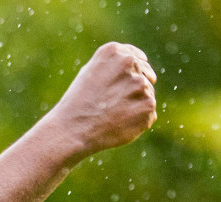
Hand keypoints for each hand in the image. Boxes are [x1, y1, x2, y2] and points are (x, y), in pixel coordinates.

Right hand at [46, 42, 157, 158]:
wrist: (72, 131)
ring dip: (136, 105)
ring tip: (112, 116)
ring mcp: (141, 83)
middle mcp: (130, 62)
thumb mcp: (89, 74)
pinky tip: (119, 124)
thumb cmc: (77, 105)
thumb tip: (138, 70)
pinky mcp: (148, 105)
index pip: (137, 58)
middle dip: (134, 90)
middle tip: (112, 105)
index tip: (124, 87)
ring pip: (147, 95)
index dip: (132, 73)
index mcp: (113, 51)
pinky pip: (149, 113)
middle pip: (145, 76)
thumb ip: (113, 67)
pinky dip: (138, 121)